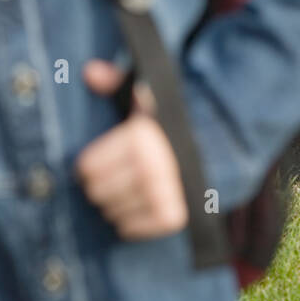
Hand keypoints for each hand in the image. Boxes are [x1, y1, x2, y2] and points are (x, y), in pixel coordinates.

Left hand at [74, 60, 187, 238]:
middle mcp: (152, 166)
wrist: (212, 151)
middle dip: (99, 186)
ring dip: (113, 204)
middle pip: (96, 192)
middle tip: (111, 178)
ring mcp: (164, 193)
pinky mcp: (172, 217)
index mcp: (140, 136)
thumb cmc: (165, 125)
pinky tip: (134, 206)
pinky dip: (128, 223)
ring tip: (124, 191)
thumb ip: (114, 82)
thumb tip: (90, 71)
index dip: (88, 165)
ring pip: (111, 212)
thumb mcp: (143, 97)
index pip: (87, 167)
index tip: (95, 163)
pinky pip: (130, 229)